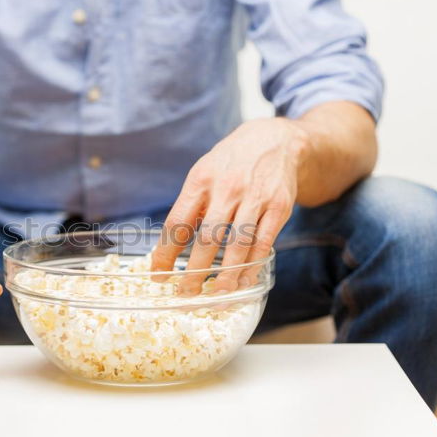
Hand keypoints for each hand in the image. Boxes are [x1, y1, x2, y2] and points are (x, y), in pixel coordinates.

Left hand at [151, 118, 306, 293]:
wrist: (275, 140)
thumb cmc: (230, 163)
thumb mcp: (203, 173)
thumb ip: (190, 206)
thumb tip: (170, 247)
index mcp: (200, 181)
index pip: (177, 223)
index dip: (166, 253)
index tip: (158, 274)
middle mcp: (227, 189)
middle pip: (208, 238)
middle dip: (195, 271)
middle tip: (186, 293)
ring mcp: (255, 198)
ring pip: (238, 245)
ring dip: (226, 275)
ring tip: (216, 296)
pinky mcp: (279, 207)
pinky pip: (264, 243)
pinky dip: (252, 266)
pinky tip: (242, 281)